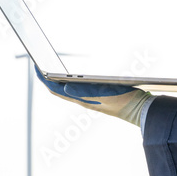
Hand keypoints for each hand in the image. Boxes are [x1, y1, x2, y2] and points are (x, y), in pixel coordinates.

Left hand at [34, 72, 153, 125]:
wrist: (140, 110)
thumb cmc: (124, 101)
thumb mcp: (104, 94)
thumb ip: (84, 91)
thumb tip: (64, 86)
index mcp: (81, 99)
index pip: (56, 89)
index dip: (44, 78)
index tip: (35, 66)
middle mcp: (83, 100)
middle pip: (58, 89)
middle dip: (47, 78)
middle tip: (39, 65)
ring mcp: (90, 99)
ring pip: (67, 90)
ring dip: (56, 81)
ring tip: (49, 71)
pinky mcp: (98, 97)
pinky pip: (77, 89)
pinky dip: (69, 82)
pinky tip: (70, 79)